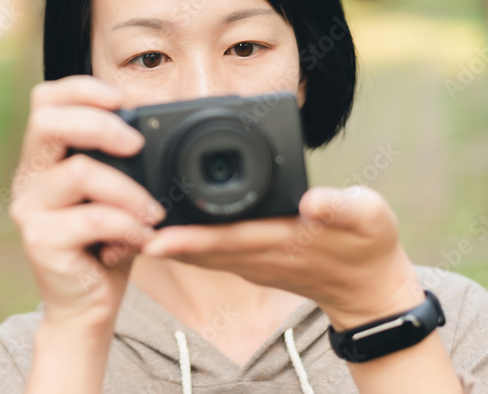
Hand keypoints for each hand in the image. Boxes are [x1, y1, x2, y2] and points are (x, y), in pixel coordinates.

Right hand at [8, 76, 165, 332]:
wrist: (88, 308)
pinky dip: (128, 224)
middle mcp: (29, 176)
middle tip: (137, 145)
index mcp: (45, 157)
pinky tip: (143, 238)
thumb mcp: (117, 193)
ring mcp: (29, 208)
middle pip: (46, 120)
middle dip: (99, 125)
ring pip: (78, 171)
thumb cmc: (106, 245)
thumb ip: (123, 161)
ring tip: (153, 212)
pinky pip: (92, 217)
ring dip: (128, 189)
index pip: (45, 100)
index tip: (120, 99)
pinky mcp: (39, 240)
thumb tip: (158, 127)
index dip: (81, 89)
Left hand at [140, 185, 424, 328]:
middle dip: (159, 237)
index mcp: (281, 240)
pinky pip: (204, 249)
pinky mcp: (245, 255)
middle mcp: (256, 252)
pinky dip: (179, 239)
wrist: (369, 287)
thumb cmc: (369, 245)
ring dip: (162, 239)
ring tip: (122, 221)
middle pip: (198, 247)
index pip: (228, 239)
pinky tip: (154, 224)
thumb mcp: (369, 217)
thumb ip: (342, 207)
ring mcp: (248, 258)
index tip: (156, 235)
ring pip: (196, 249)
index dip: (191, 238)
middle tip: (118, 224)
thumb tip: (313, 200)